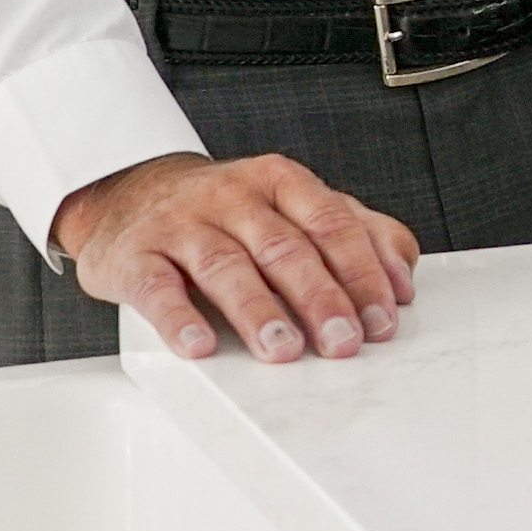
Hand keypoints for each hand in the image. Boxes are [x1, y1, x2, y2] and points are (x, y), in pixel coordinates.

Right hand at [51, 150, 418, 362]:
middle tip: (343, 342)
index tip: (382, 317)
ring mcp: (182, 224)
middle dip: (321, 298)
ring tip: (284, 349)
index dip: (362, 272)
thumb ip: (353, 230)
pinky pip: (157, 288)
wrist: (129, 191)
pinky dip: (180, 319)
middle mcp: (233, 197)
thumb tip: (402, 275)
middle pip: (285, 248)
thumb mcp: (291, 204)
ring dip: (259, 312)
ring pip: (227, 267)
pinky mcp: (135, 255)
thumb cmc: (226, 209)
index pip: (332, 225)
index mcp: (281, 181)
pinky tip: (200, 346)